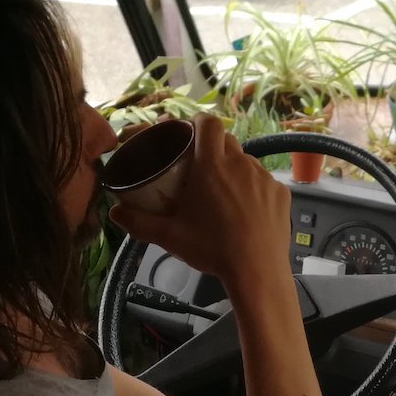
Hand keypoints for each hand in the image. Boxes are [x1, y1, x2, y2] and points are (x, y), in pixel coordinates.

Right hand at [107, 115, 290, 287]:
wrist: (257, 272)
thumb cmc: (212, 250)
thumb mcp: (169, 236)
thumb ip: (138, 222)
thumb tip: (113, 213)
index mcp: (211, 166)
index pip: (208, 123)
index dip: (198, 122)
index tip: (189, 132)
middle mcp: (240, 164)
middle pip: (226, 140)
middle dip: (212, 147)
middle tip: (200, 168)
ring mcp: (264, 178)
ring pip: (245, 161)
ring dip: (233, 168)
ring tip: (223, 193)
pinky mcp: (281, 193)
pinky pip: (263, 181)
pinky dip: (252, 188)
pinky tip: (245, 210)